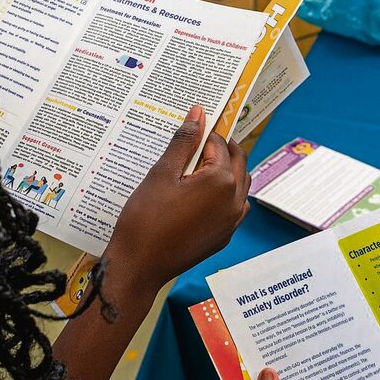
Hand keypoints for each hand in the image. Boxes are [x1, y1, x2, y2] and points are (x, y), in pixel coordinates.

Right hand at [106, 105, 250, 289]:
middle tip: (196, 143)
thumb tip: (198, 113)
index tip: (190, 131)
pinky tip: (199, 194)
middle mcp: (235, 201)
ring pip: (240, 185)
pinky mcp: (224, 237)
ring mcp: (232, 222)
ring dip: (225, 170)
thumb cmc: (145, 219)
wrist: (139, 265)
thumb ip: (184, 141)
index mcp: (221, 181)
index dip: (204, 134)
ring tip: (196, 168)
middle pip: (237, 162)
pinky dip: (223, 194)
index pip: (219, 144)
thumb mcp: (162, 173)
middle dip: (220, 148)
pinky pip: (233, 207)